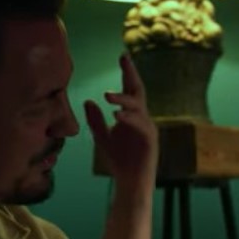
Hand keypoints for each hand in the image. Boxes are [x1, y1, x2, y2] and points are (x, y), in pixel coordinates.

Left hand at [84, 53, 158, 188]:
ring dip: (123, 100)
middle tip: (124, 58)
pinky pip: (141, 125)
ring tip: (107, 96)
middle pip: (138, 90)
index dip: (127, 72)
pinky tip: (117, 115)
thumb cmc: (119, 159)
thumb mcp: (102, 137)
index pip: (130, 89)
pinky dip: (129, 119)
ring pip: (138, 107)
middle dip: (131, 73)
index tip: (123, 56)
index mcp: (132, 115)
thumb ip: (95, 120)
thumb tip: (88, 100)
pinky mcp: (150, 141)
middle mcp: (142, 118)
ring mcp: (148, 128)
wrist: (130, 182)